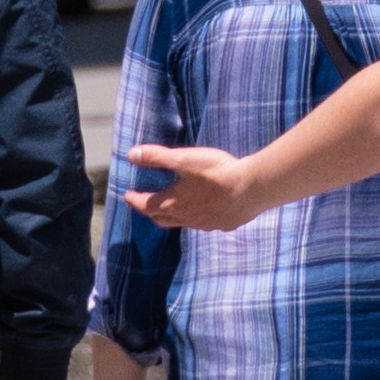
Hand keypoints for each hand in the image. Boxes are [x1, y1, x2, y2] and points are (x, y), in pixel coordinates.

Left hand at [120, 141, 259, 233]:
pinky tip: (205, 211)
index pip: (146, 205)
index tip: (128, 195)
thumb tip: (131, 155)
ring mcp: (206, 224)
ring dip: (173, 216)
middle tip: (145, 204)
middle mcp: (187, 218)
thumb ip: (157, 157)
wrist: (252, 188)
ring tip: (173, 207)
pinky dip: (197, 218)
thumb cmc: (216, 172)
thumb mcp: (184, 159)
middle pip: (161, 219)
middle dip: (150, 212)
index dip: (135, 200)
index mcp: (173, 203)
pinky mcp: (224, 224)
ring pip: (183, 223)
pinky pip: (205, 224)